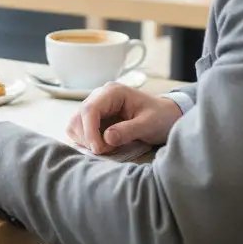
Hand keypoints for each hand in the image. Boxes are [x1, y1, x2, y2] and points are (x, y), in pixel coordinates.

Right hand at [67, 83, 181, 155]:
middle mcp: (99, 97)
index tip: (98, 149)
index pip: (90, 109)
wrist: (166, 116)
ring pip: (75, 124)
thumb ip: (128, 130)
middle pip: (78, 117)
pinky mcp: (95, 119)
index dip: (90, 131)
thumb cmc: (160, 117)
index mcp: (112, 92)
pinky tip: (103, 146)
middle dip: (88, 138)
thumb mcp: (149, 124)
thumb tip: (107, 138)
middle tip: (106, 151)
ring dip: (86, 140)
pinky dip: (87, 141)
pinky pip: (80, 130)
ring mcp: (96, 107)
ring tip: (107, 148)